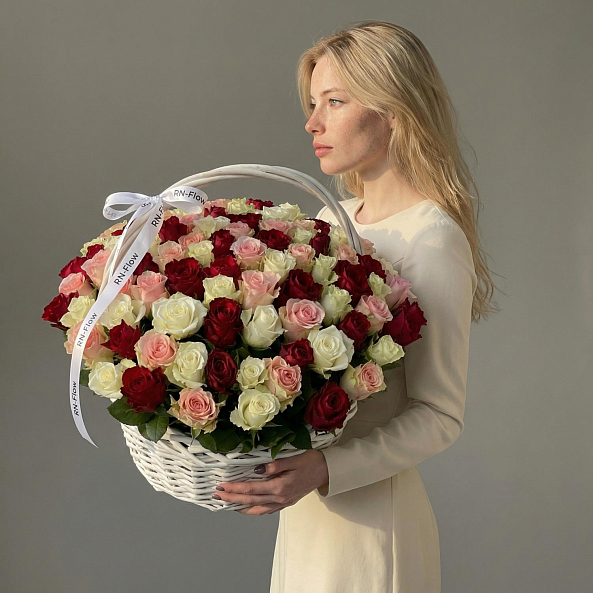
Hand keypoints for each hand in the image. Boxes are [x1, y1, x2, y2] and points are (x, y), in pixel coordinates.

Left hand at [214, 449, 328, 514]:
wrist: (327, 471)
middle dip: (232, 498)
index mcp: (280, 486)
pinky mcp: (286, 502)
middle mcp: (280, 498)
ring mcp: (283, 502)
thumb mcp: (293, 459)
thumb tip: (257, 470)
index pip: (251, 489)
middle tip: (217, 495)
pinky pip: (266, 510)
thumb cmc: (311, 461)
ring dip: (240, 507)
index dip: (235, 488)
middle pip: (251, 501)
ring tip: (227, 504)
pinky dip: (254, 510)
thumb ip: (275, 465)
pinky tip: (247, 508)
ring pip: (257, 509)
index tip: (222, 486)